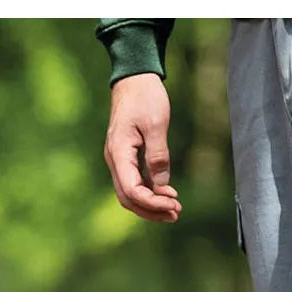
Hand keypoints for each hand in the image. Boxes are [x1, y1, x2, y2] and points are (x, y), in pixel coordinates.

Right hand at [103, 74, 181, 222]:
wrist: (134, 78)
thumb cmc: (145, 97)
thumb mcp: (156, 124)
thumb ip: (158, 156)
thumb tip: (162, 185)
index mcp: (118, 153)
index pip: (132, 190)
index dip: (153, 203)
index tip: (175, 203)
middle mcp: (114, 160)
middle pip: (128, 198)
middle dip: (151, 210)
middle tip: (176, 213)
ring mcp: (119, 159)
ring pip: (130, 193)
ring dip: (151, 204)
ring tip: (174, 209)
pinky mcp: (126, 156)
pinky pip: (134, 182)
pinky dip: (149, 192)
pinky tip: (166, 194)